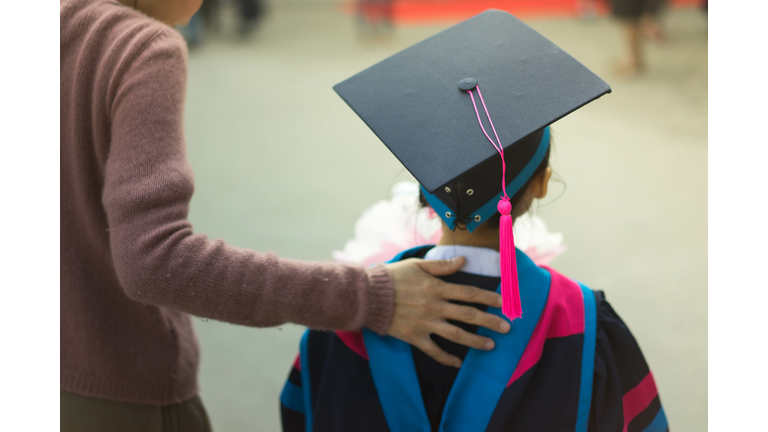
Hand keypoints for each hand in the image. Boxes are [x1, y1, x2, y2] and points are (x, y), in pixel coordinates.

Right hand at [384, 256, 510, 367]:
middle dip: (490, 321)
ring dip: (476, 341)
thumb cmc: (393, 277)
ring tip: (491, 345)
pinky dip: (447, 358)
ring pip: (456, 335)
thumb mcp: (417, 265)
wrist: (369, 296)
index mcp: (437, 288)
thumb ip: (441, 266)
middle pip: (468, 315)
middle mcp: (434, 307)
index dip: (489, 297)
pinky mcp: (414, 337)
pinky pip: (434, 351)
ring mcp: (425, 323)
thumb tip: (463, 261)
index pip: (469, 293)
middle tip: (507, 327)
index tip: (504, 302)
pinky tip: (459, 363)